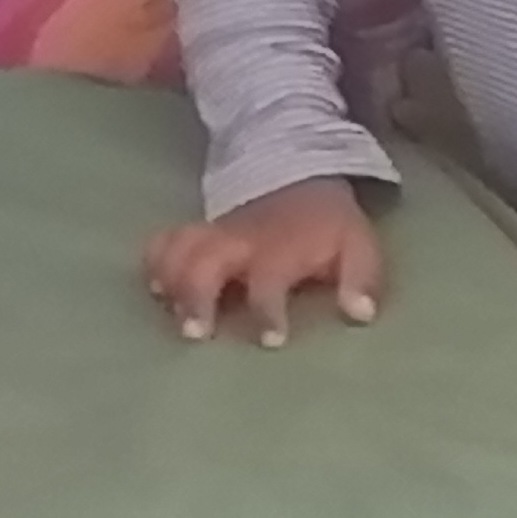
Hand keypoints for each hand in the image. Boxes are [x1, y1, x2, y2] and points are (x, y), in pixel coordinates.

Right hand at [144, 180, 383, 343]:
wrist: (303, 177)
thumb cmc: (330, 225)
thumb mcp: (360, 248)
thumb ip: (361, 281)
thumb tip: (360, 313)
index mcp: (281, 250)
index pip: (269, 281)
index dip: (268, 311)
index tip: (270, 340)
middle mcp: (240, 242)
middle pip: (206, 264)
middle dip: (196, 297)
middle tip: (195, 333)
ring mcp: (214, 234)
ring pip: (178, 250)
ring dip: (169, 280)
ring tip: (167, 310)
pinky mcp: (198, 231)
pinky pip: (165, 239)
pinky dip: (154, 260)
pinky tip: (154, 288)